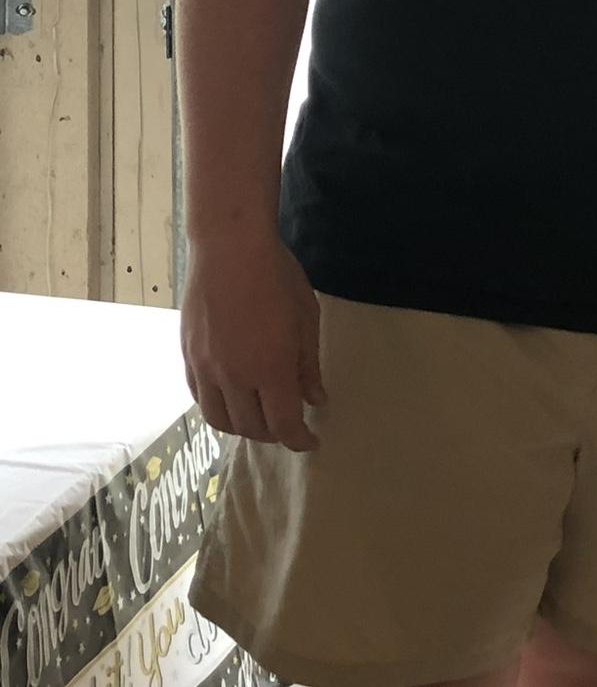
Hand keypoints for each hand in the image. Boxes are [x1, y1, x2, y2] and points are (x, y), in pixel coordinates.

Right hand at [181, 232, 325, 451]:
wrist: (229, 248)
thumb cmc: (278, 277)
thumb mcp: (307, 319)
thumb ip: (308, 364)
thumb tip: (315, 399)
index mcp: (270, 369)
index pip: (284, 424)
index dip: (299, 439)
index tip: (311, 441)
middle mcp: (234, 378)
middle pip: (251, 427)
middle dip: (274, 433)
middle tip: (289, 426)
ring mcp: (205, 369)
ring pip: (220, 419)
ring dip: (242, 427)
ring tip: (260, 419)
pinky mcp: (187, 357)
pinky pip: (200, 398)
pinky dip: (218, 408)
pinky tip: (231, 399)